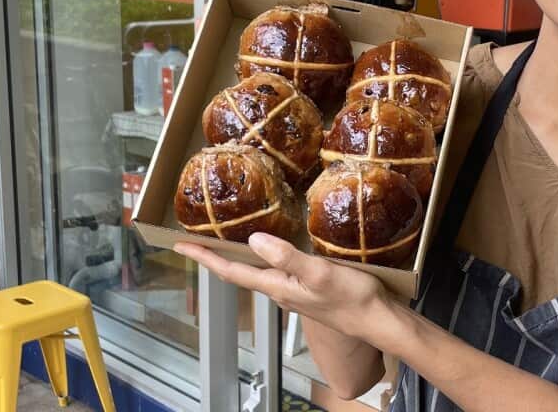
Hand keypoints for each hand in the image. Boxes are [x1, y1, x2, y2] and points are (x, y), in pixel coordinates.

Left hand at [174, 233, 391, 339]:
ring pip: (257, 272)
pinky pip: (276, 271)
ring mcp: (293, 292)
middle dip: (215, 256)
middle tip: (196, 239)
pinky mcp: (307, 289)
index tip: (181, 245)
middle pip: (238, 272)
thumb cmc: (351, 298)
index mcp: (277, 286)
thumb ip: (286, 257)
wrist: (376, 319)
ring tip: (224, 240)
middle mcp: (279, 291)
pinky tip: (270, 248)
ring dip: (237, 257)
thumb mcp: (318, 273)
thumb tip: (253, 241)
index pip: (231, 271)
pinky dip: (263, 258)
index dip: (205, 257)